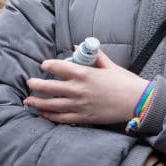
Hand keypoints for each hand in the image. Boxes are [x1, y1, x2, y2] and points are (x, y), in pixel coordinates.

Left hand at [24, 50, 147, 124]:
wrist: (137, 101)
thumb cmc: (125, 82)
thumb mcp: (110, 65)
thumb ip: (94, 56)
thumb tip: (78, 47)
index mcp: (85, 74)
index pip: (58, 67)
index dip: (48, 65)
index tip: (44, 65)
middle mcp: (78, 90)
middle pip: (49, 87)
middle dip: (36, 84)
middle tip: (29, 82)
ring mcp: (79, 105)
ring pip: (50, 104)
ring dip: (37, 101)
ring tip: (28, 99)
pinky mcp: (82, 117)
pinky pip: (60, 118)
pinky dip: (48, 115)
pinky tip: (42, 112)